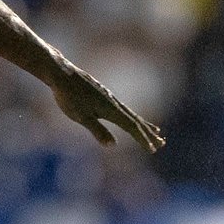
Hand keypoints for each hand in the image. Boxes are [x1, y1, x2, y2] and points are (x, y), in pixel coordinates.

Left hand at [50, 62, 164, 152]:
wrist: (62, 74)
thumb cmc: (69, 97)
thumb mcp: (81, 117)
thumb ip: (97, 130)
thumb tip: (113, 145)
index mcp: (111, 110)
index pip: (132, 127)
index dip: (143, 139)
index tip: (153, 150)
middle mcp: (114, 103)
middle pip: (136, 120)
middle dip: (149, 133)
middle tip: (162, 143)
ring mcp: (110, 98)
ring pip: (131, 114)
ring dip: (144, 124)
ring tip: (155, 130)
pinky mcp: (104, 95)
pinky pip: (124, 108)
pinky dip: (133, 116)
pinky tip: (130, 117)